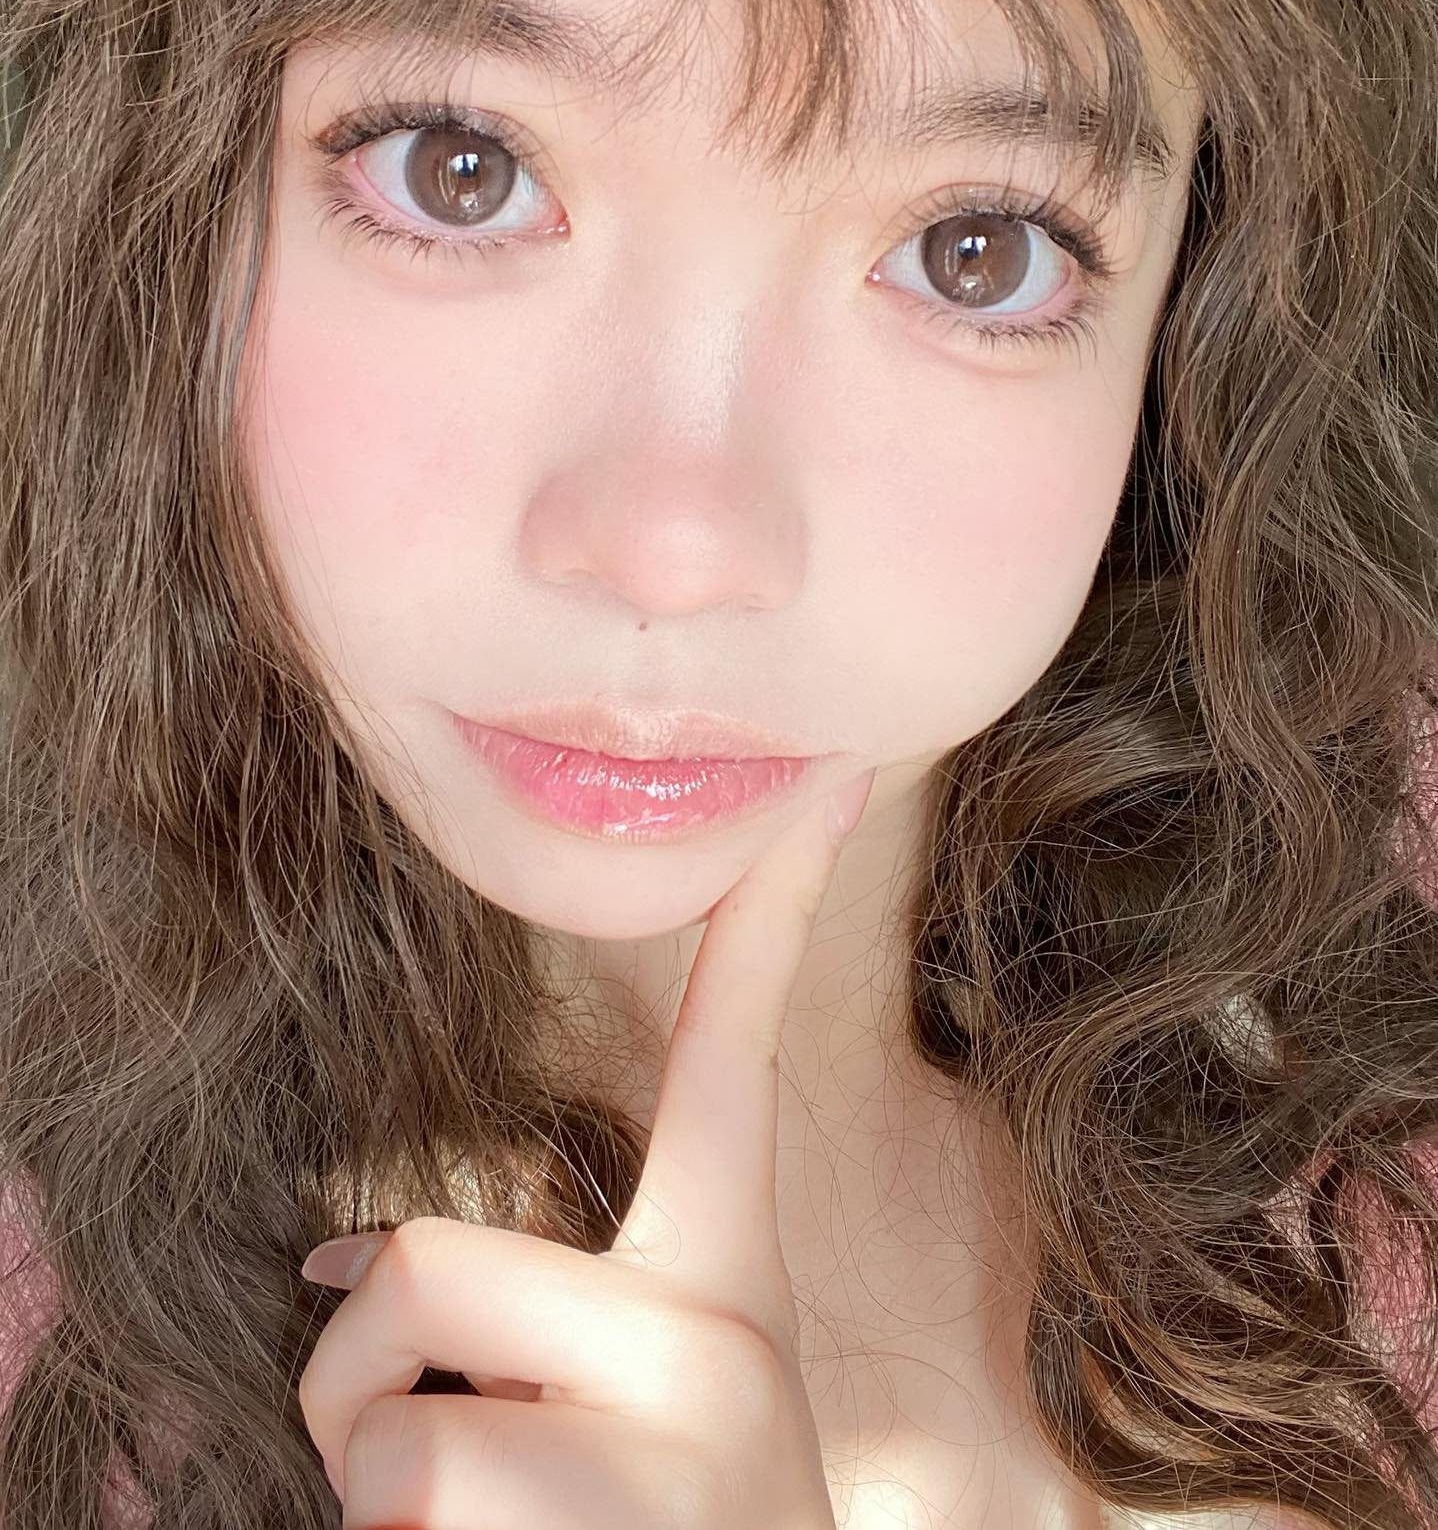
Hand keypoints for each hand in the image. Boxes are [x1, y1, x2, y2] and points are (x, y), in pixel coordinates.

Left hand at [297, 763, 878, 1528]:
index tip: (823, 776)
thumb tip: (323, 1266)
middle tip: (430, 1465)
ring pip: (382, 1385)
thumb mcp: (624, 1417)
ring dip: (368, 1475)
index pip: (736, 1056)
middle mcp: (718, 1337)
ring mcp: (671, 1435)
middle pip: (419, 1259)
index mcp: (724, 1288)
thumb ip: (516, 1316)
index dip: (772, 909)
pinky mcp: (601, 1516)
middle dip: (359, 1372)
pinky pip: (398, 1476)